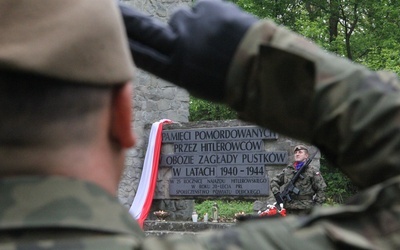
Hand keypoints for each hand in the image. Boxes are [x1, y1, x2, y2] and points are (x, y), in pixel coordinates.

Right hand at [119, 0, 256, 100]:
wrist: (262, 65)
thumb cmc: (230, 81)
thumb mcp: (198, 83)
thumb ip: (179, 65)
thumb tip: (175, 49)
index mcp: (175, 70)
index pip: (141, 54)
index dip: (125, 42)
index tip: (110, 32)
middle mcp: (178, 45)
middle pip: (147, 30)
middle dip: (129, 20)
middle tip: (116, 10)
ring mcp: (192, 23)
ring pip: (184, 17)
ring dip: (196, 25)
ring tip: (217, 38)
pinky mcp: (209, 6)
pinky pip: (205, 8)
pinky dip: (213, 16)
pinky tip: (227, 29)